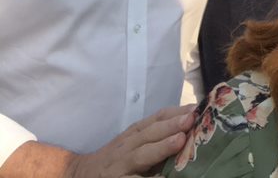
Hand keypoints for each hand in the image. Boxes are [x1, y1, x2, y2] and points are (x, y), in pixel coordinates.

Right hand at [67, 106, 195, 177]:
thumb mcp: (134, 144)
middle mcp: (127, 146)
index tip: (195, 108)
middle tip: (191, 119)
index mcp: (134, 134)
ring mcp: (120, 166)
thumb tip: (190, 132)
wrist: (80, 175)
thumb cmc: (116, 161)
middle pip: (149, 133)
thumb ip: (156, 139)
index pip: (156, 118)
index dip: (175, 112)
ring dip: (160, 147)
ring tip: (180, 141)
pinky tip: (162, 177)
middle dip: (170, 125)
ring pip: (140, 155)